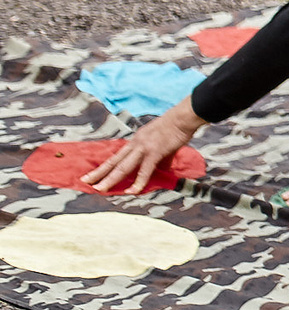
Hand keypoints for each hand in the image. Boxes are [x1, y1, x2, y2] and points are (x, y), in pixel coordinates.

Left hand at [81, 104, 203, 194]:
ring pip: (123, 166)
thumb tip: (160, 169)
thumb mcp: (161, 142)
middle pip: (114, 161)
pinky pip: (145, 170)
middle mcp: (135, 144)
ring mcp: (143, 148)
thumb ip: (158, 157)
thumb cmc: (175, 127)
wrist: (182, 118)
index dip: (104, 166)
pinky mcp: (154, 152)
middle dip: (99, 173)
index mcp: (135, 141)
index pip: (116, 156)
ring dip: (110, 179)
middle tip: (85, 182)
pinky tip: (132, 191)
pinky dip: (138, 182)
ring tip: (100, 189)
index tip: (93, 174)